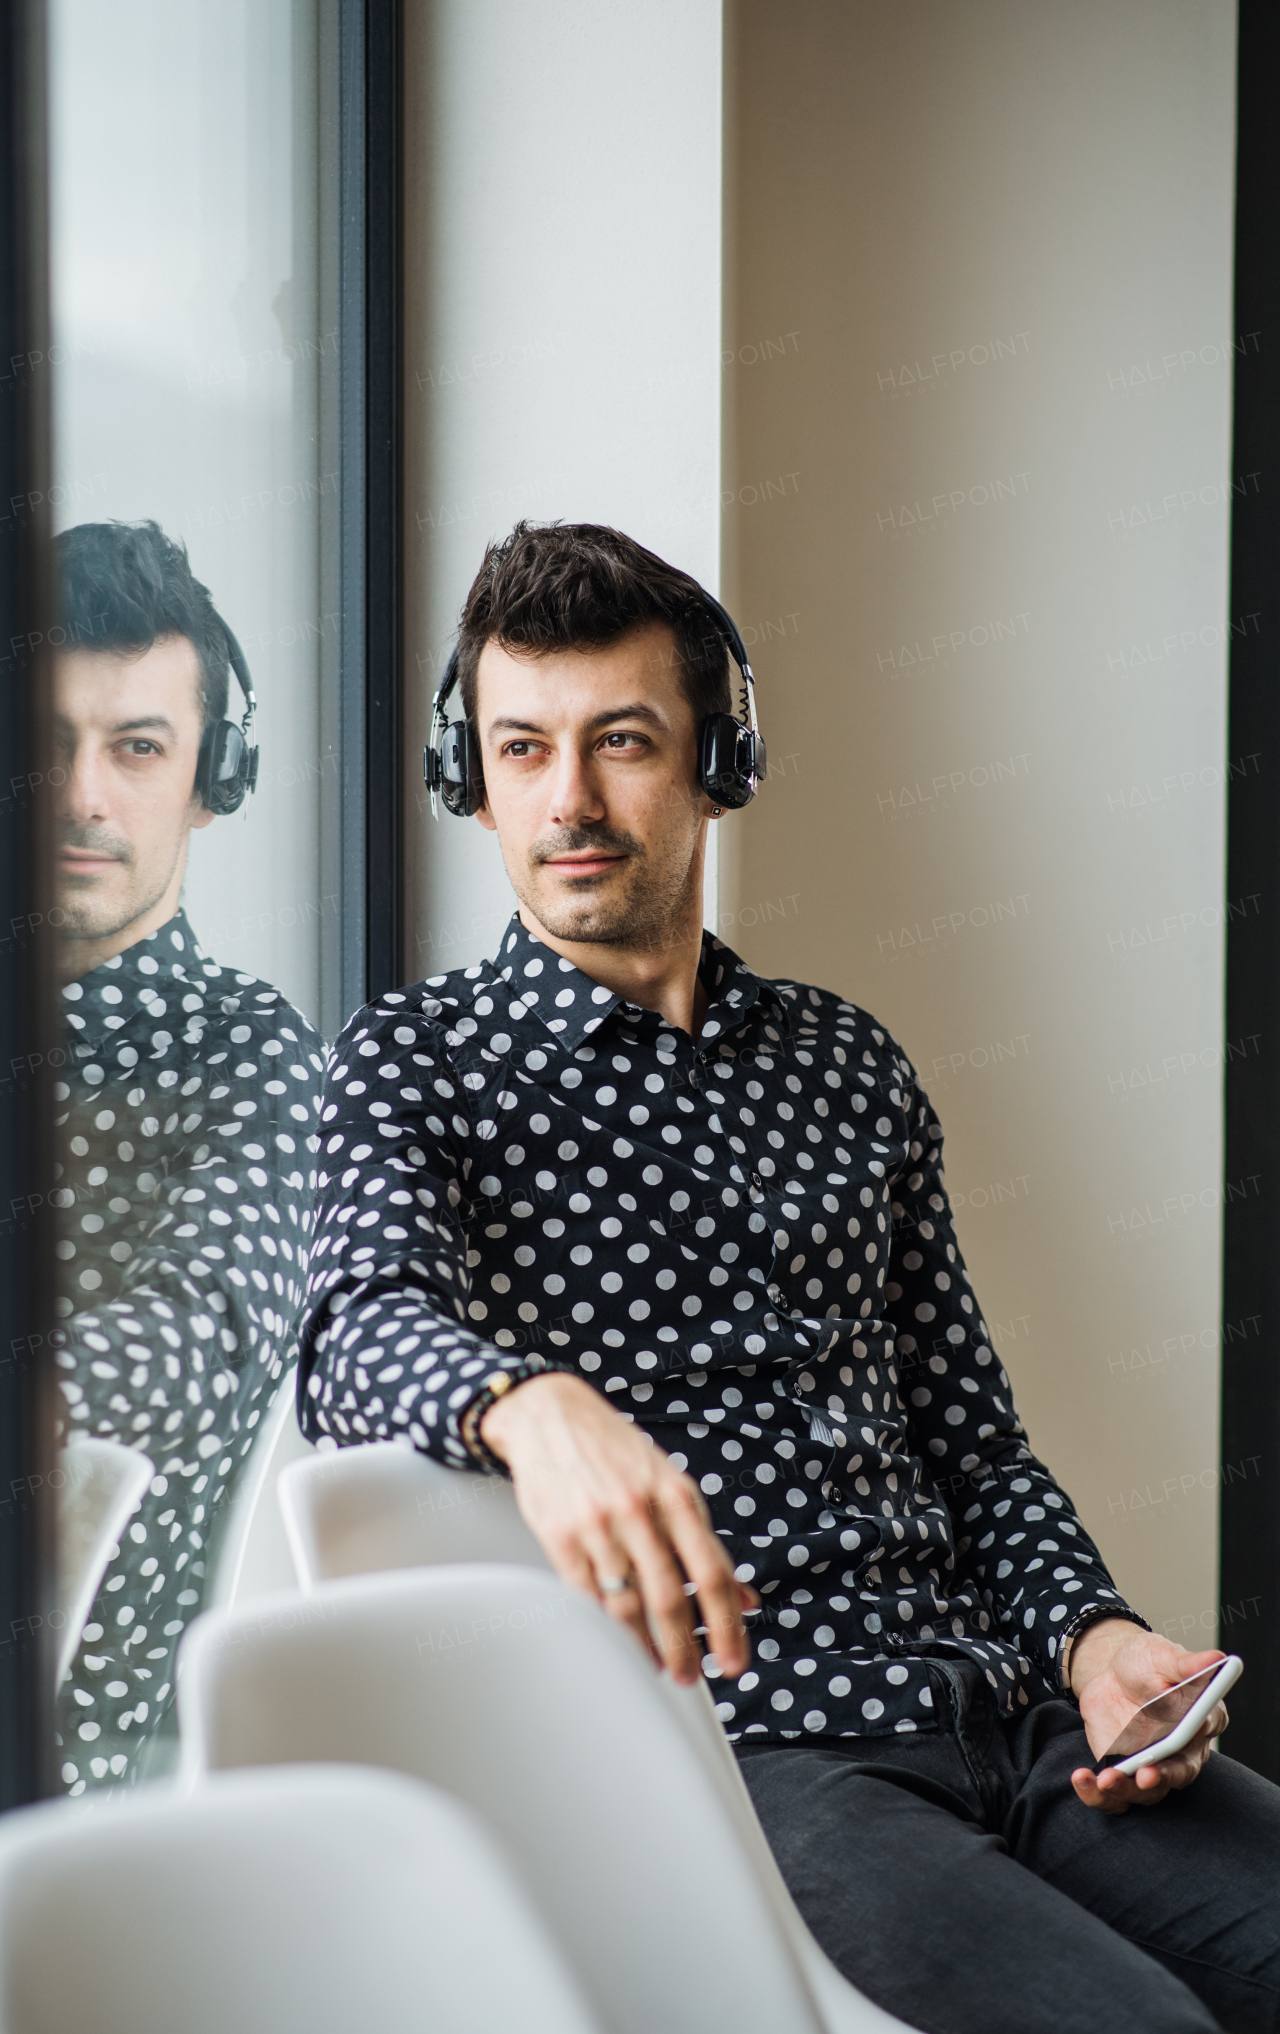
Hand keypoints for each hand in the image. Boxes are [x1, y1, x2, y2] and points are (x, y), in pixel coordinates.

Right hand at [481, 1371, 756, 1685]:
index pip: (713, 1573)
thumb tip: (743, 1595)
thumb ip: (704, 1540)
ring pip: (627, 1605)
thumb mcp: (670, 1483)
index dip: (728, 1625)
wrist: (551, 1415)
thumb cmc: (614, 1450)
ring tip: (657, 1664)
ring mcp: (598, 1525)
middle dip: (686, 1648)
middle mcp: (640, 1510)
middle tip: (692, 1675)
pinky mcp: (561, 1537)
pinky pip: (587, 1597)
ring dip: (646, 1646)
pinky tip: (617, 1640)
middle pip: (671, 1598)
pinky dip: (605, 1627)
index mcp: (677, 1496)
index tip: (734, 1659)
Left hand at [1067, 1620, 1228, 1813]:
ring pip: (1147, 1792)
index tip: (1192, 1727)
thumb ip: (1185, 1663)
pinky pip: (1114, 1797)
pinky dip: (1098, 1795)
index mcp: (1201, 1719)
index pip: (1207, 1726)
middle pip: (1179, 1772)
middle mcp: (1181, 1752)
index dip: (1200, 1731)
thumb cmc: (1146, 1664)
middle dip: (1162, 1776)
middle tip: (1144, 1774)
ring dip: (1126, 1790)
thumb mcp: (1162, 1656)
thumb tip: (1216, 1658)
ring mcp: (1152, 1766)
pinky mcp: (1123, 1773)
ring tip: (1106, 1779)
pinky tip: (1082, 1778)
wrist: (1111, 1673)